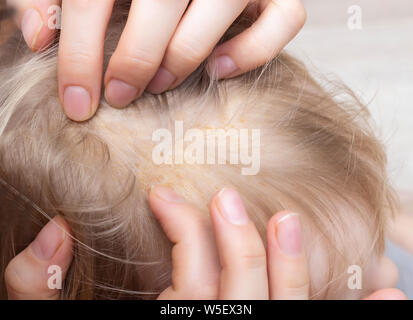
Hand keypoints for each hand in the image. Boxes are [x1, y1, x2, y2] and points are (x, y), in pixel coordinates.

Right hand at [5, 190, 405, 299]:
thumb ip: (38, 294)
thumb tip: (54, 236)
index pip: (186, 274)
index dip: (181, 226)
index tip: (166, 196)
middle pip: (240, 291)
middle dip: (237, 242)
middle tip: (230, 199)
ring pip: (287, 312)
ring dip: (301, 272)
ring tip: (292, 224)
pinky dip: (363, 314)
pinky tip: (391, 296)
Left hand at [8, 0, 306, 119]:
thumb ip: (50, 0)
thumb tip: (37, 37)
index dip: (80, 53)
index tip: (77, 102)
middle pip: (161, 0)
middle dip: (134, 57)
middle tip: (120, 96)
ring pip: (223, 6)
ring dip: (186, 54)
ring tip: (160, 83)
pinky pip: (285, 21)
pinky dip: (254, 51)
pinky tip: (218, 69)